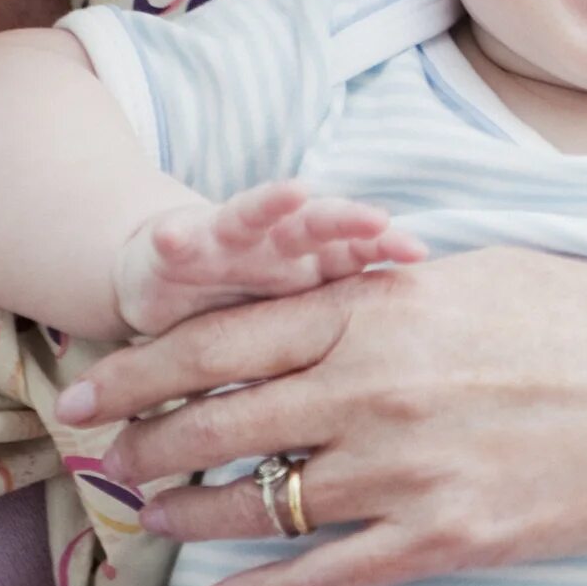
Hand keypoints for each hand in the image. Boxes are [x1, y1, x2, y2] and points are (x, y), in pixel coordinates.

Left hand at [55, 247, 586, 585]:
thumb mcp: (487, 273)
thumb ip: (395, 286)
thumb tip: (331, 287)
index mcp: (386, 311)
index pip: (229, 337)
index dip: (145, 366)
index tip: (93, 386)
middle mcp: (379, 389)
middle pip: (222, 420)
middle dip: (142, 442)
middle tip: (91, 458)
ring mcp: (407, 470)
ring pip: (259, 503)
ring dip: (188, 515)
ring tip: (147, 519)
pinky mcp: (442, 539)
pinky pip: (326, 576)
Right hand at [112, 181, 426, 337]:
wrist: (170, 277)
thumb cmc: (249, 309)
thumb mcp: (298, 327)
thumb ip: (341, 345)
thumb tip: (401, 392)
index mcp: (312, 264)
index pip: (356, 251)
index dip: (384, 248)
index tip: (416, 250)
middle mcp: (276, 242)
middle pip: (317, 225)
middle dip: (346, 219)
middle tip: (376, 220)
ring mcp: (227, 238)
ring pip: (254, 214)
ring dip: (271, 203)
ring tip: (294, 193)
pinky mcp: (177, 243)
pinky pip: (178, 239)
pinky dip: (175, 236)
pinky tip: (173, 237)